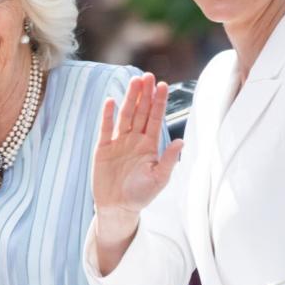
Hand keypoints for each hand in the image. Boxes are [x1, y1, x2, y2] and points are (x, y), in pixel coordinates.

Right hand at [92, 73, 184, 230]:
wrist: (118, 208)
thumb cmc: (140, 195)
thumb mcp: (159, 179)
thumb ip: (168, 160)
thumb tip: (180, 141)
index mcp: (149, 145)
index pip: (155, 118)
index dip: (159, 102)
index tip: (163, 85)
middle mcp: (135, 139)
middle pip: (140, 111)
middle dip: (145, 94)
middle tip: (148, 76)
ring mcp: (119, 142)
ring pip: (125, 115)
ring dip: (129, 99)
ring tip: (134, 81)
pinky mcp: (103, 148)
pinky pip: (106, 128)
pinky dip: (108, 115)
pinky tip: (111, 101)